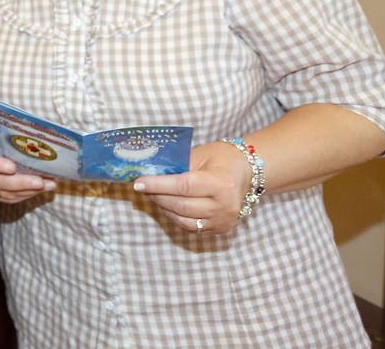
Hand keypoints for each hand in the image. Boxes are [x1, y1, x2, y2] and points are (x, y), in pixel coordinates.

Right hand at [0, 129, 54, 202]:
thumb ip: (6, 139)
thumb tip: (34, 141)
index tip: (13, 167)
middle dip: (19, 182)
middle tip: (39, 181)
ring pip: (4, 193)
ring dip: (27, 190)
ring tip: (46, 185)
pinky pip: (9, 199)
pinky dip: (26, 194)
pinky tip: (41, 189)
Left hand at [132, 141, 247, 234]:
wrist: (245, 172)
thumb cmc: (220, 158)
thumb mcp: (199, 155)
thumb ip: (177, 167)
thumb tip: (149, 174)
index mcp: (221, 184)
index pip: (183, 186)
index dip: (158, 185)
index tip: (138, 182)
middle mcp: (225, 206)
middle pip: (181, 206)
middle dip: (157, 196)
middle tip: (142, 187)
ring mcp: (223, 220)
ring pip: (183, 220)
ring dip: (163, 208)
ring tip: (153, 195)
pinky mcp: (220, 229)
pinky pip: (190, 227)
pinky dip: (175, 216)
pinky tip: (167, 205)